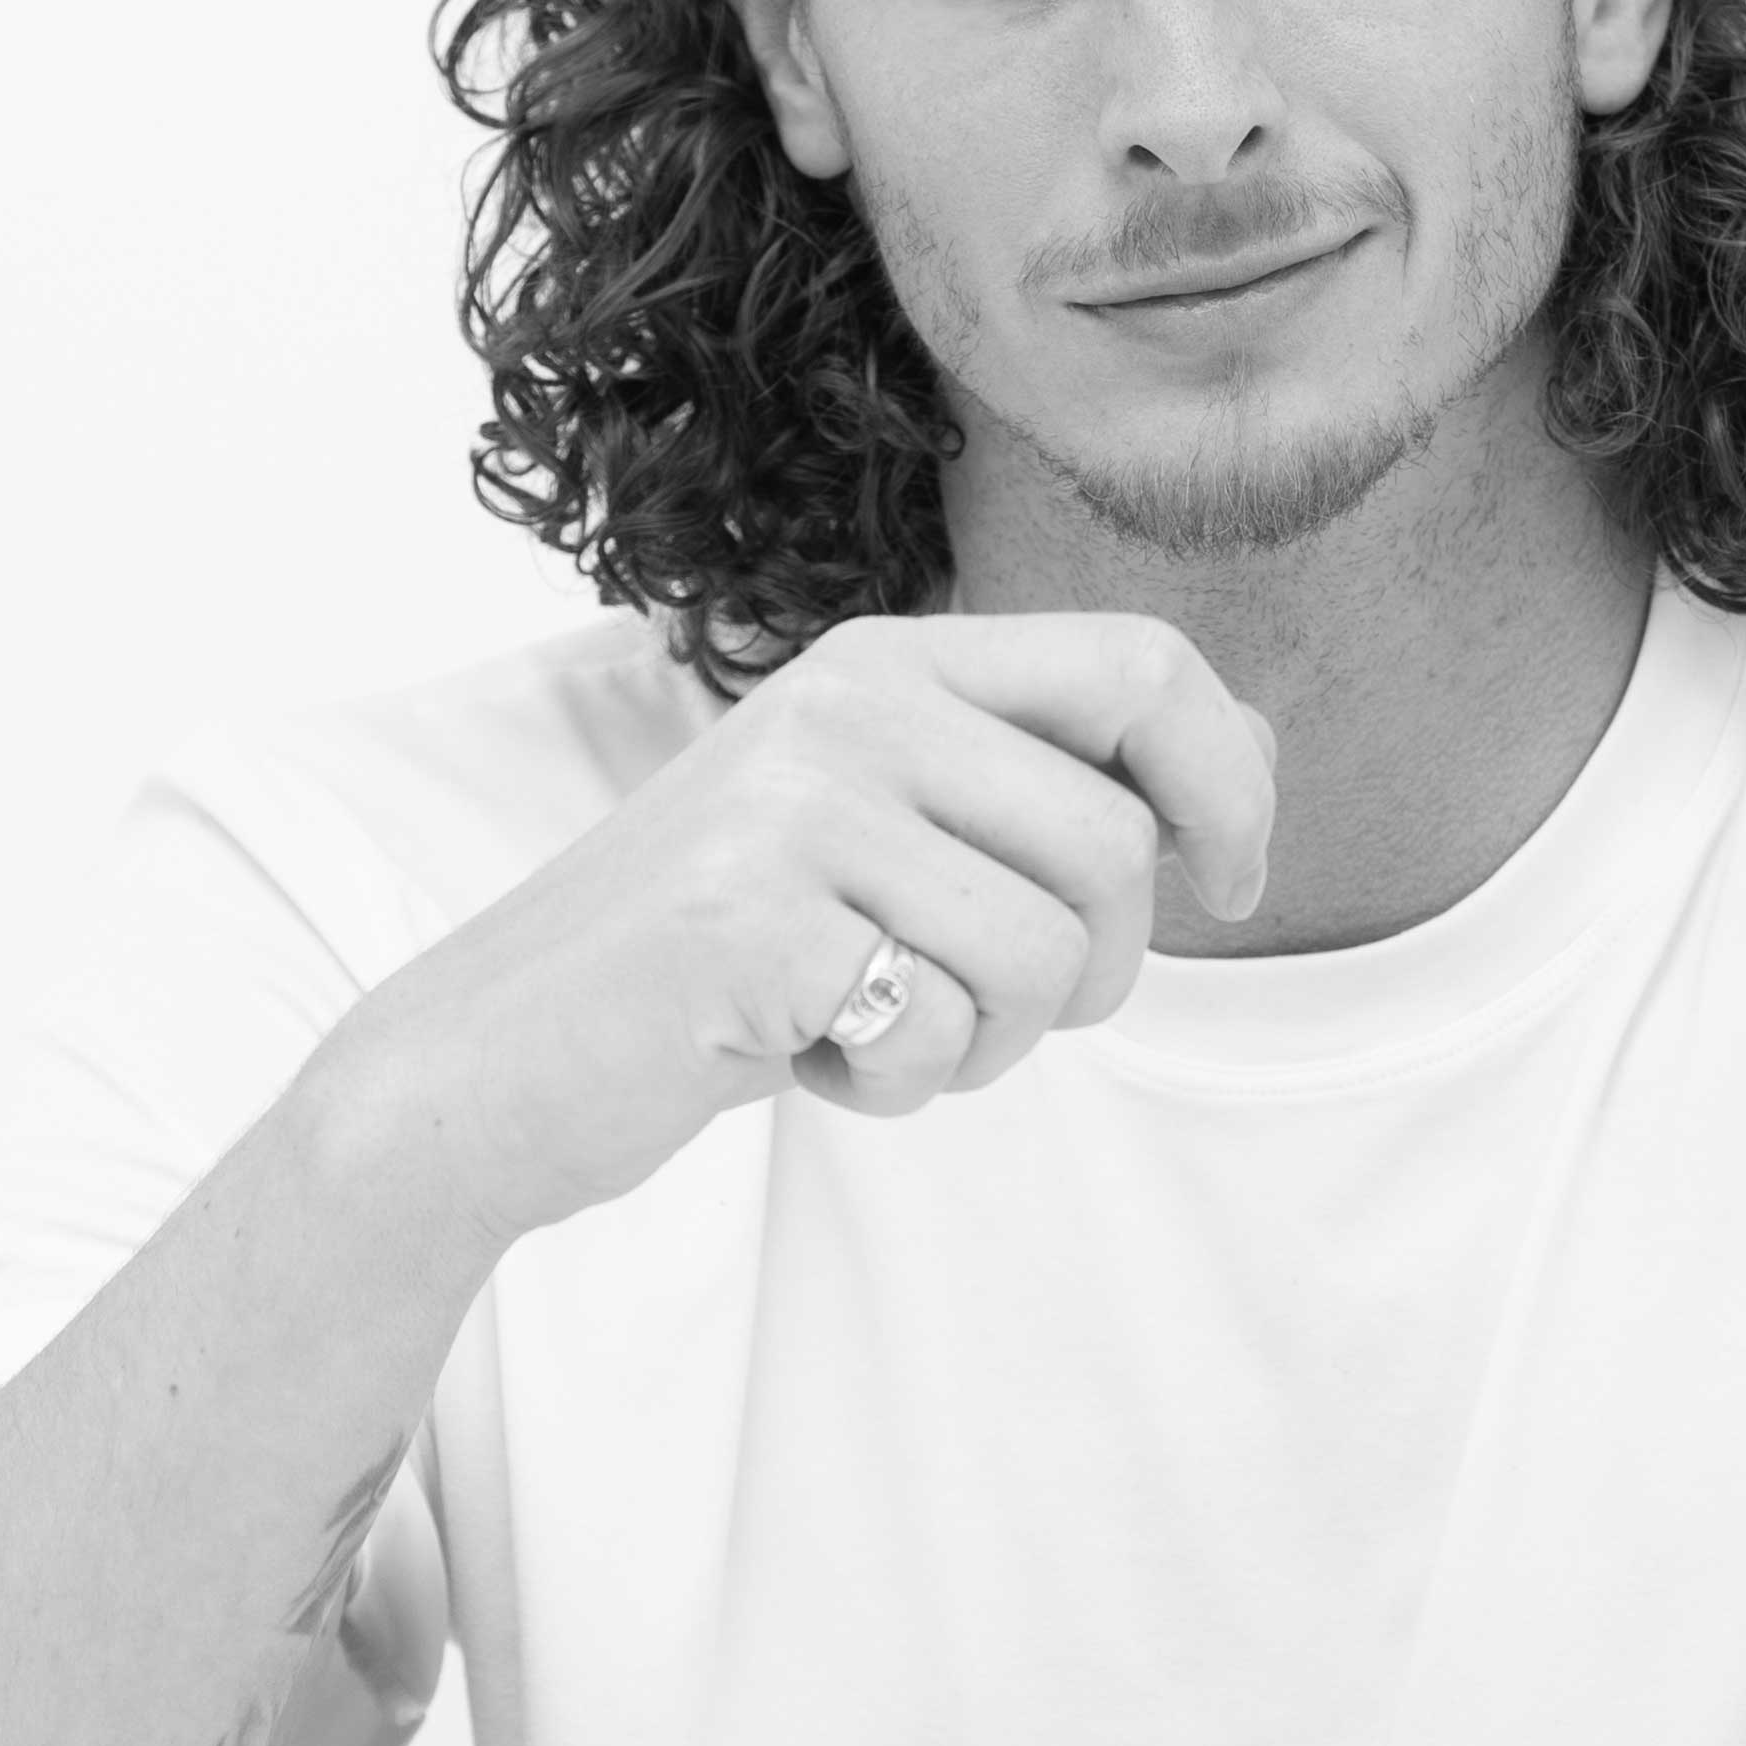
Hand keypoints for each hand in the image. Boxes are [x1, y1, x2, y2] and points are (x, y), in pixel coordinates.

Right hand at [314, 611, 1279, 1240]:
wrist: (494, 1055)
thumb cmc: (723, 953)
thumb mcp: (882, 822)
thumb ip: (1034, 777)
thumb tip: (1251, 751)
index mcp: (892, 658)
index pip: (1145, 665)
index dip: (1230, 784)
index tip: (1230, 883)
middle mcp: (848, 702)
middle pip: (1117, 848)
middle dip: (1094, 973)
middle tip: (978, 1008)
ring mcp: (793, 805)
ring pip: (1047, 955)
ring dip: (987, 1042)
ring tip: (874, 1026)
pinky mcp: (748, 922)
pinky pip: (937, 1034)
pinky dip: (896, 1087)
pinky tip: (803, 1057)